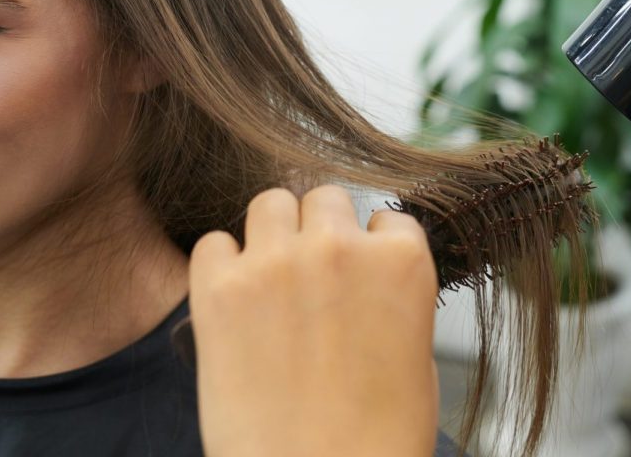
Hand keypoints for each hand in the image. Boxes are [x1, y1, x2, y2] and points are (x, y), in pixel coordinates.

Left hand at [188, 184, 440, 456]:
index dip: (370, 248)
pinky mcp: (221, 289)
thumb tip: (369, 279)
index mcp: (401, 263)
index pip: (385, 219)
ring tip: (270, 280)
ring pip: (270, 202)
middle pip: (324, 198)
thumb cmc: (376, 445)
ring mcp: (277, 262)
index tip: (358, 274)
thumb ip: (392, 298)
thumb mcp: (416, 361)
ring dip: (272, 233)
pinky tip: (232, 302)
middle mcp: (339, 247)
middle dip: (319, 231)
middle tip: (310, 276)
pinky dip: (221, 266)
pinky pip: (213, 243)